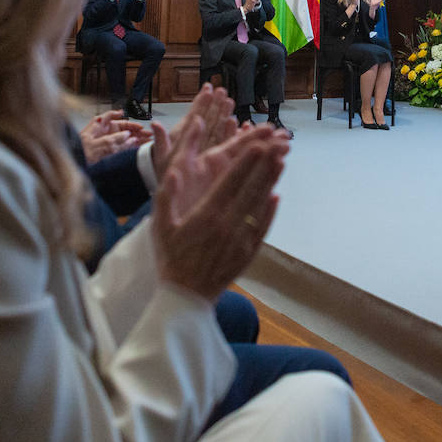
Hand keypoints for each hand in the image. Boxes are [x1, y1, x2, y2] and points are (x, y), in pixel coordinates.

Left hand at [79, 111, 148, 164]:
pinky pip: (124, 148)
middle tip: (147, 132)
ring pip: (125, 138)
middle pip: (122, 128)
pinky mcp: (110, 152)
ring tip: (148, 139)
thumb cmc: (78, 154)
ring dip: (137, 138)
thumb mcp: (94, 146)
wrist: (74, 166)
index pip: (110, 117)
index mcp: (98, 126)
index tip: (132, 119)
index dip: (121, 116)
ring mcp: (108, 143)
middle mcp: (104, 133)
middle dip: (135, 129)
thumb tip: (127, 136)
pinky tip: (140, 146)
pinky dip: (132, 147)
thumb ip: (111, 140)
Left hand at [149, 83, 238, 180]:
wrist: (175, 194)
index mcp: (186, 137)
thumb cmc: (168, 176)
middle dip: (216, 105)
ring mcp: (211, 149)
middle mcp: (200, 141)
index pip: (195, 116)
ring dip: (226, 115)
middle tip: (221, 91)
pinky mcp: (220, 160)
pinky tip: (244, 125)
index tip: (207, 88)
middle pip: (210, 119)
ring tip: (230, 102)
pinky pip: (230, 145)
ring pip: (220, 129)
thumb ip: (161, 142)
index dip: (201, 102)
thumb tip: (156, 124)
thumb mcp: (162, 158)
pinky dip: (237, 135)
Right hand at [151, 120, 286, 300]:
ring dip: (271, 182)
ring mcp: (241, 239)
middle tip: (277, 144)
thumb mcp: (160, 226)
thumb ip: (166, 197)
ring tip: (281, 161)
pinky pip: (262, 227)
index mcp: (206, 215)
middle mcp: (227, 225)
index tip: (258, 144)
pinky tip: (276, 195)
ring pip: (260, 205)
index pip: (230, 181)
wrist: (186, 298)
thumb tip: (174, 171)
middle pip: (251, 189)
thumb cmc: (170, 258)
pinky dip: (270, 210)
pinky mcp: (248, 253)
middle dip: (264, 164)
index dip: (245, 161)